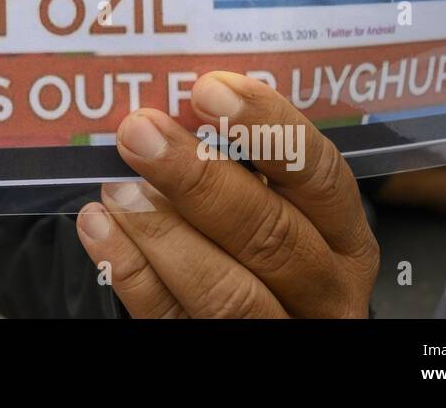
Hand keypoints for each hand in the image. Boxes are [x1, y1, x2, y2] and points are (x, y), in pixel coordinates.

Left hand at [75, 71, 379, 317]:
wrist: (246, 323)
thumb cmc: (255, 245)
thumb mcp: (275, 206)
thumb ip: (242, 166)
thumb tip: (172, 105)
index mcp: (344, 237)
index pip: (320, 175)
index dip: (267, 128)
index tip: (210, 89)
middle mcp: (325, 290)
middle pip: (271, 234)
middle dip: (199, 177)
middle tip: (141, 132)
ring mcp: (280, 331)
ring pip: (227, 292)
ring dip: (162, 229)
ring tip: (116, 186)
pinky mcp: (224, 357)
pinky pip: (174, 321)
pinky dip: (132, 273)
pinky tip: (100, 228)